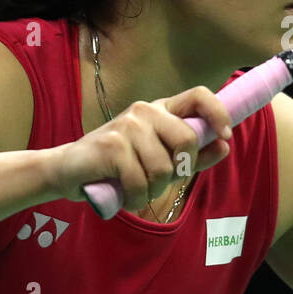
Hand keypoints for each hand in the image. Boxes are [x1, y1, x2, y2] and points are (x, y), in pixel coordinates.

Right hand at [44, 85, 232, 203]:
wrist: (68, 171)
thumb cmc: (118, 167)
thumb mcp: (160, 160)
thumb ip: (192, 155)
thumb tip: (224, 146)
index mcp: (161, 110)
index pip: (199, 96)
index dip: (218, 114)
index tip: (225, 136)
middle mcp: (145, 110)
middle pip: (187, 140)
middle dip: (177, 171)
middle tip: (156, 181)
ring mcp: (128, 125)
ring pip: (163, 168)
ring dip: (151, 190)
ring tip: (133, 187)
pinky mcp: (112, 145)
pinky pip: (140, 182)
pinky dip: (134, 197)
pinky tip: (121, 193)